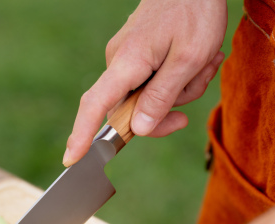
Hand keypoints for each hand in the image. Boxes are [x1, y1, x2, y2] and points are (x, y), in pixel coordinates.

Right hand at [64, 0, 227, 166]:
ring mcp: (127, 60)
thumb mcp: (189, 58)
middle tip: (199, 82)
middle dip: (169, 106)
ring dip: (182, 88)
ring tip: (203, 60)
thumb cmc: (195, 11)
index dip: (82, 134)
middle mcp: (119, 62)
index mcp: (127, 62)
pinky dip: (178, 78)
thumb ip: (162, 96)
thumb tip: (138, 130)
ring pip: (149, 97)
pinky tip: (195, 59)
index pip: (94, 104)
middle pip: (132, 110)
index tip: (71, 159)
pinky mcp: (137, 57)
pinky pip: (153, 82)